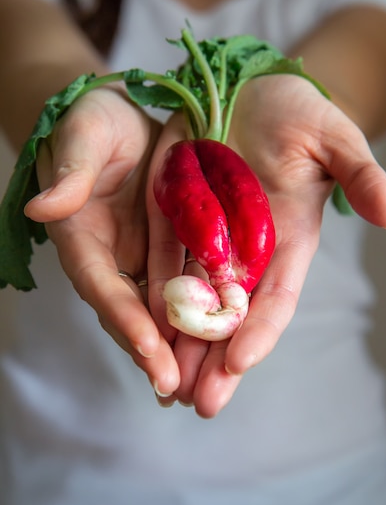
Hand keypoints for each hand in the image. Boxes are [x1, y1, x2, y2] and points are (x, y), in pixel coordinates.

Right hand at [24, 86, 180, 397]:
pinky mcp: (167, 245)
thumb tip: (43, 208)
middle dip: (153, 350)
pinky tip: (224, 333)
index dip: (123, 318)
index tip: (150, 352)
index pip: (101, 284)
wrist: (122, 115)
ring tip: (203, 381)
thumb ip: (70, 171)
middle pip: (129, 310)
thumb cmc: (93, 121)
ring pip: (158, 306)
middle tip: (179, 389)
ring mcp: (139, 253)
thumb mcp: (83, 136)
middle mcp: (111, 254)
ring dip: (178, 343)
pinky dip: (200, 308)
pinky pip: (185, 281)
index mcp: (82, 236)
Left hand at [146, 74, 385, 416]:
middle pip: (232, 313)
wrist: (251, 86)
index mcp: (289, 237)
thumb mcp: (332, 136)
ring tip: (165, 385)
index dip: (261, 331)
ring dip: (180, 342)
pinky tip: (139, 328)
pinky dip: (153, 295)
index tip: (238, 363)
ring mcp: (210, 232)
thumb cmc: (298, 110)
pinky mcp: (177, 212)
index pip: (276, 296)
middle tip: (199, 403)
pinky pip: (163, 260)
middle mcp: (248, 246)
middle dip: (216, 359)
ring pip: (193, 298)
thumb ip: (358, 173)